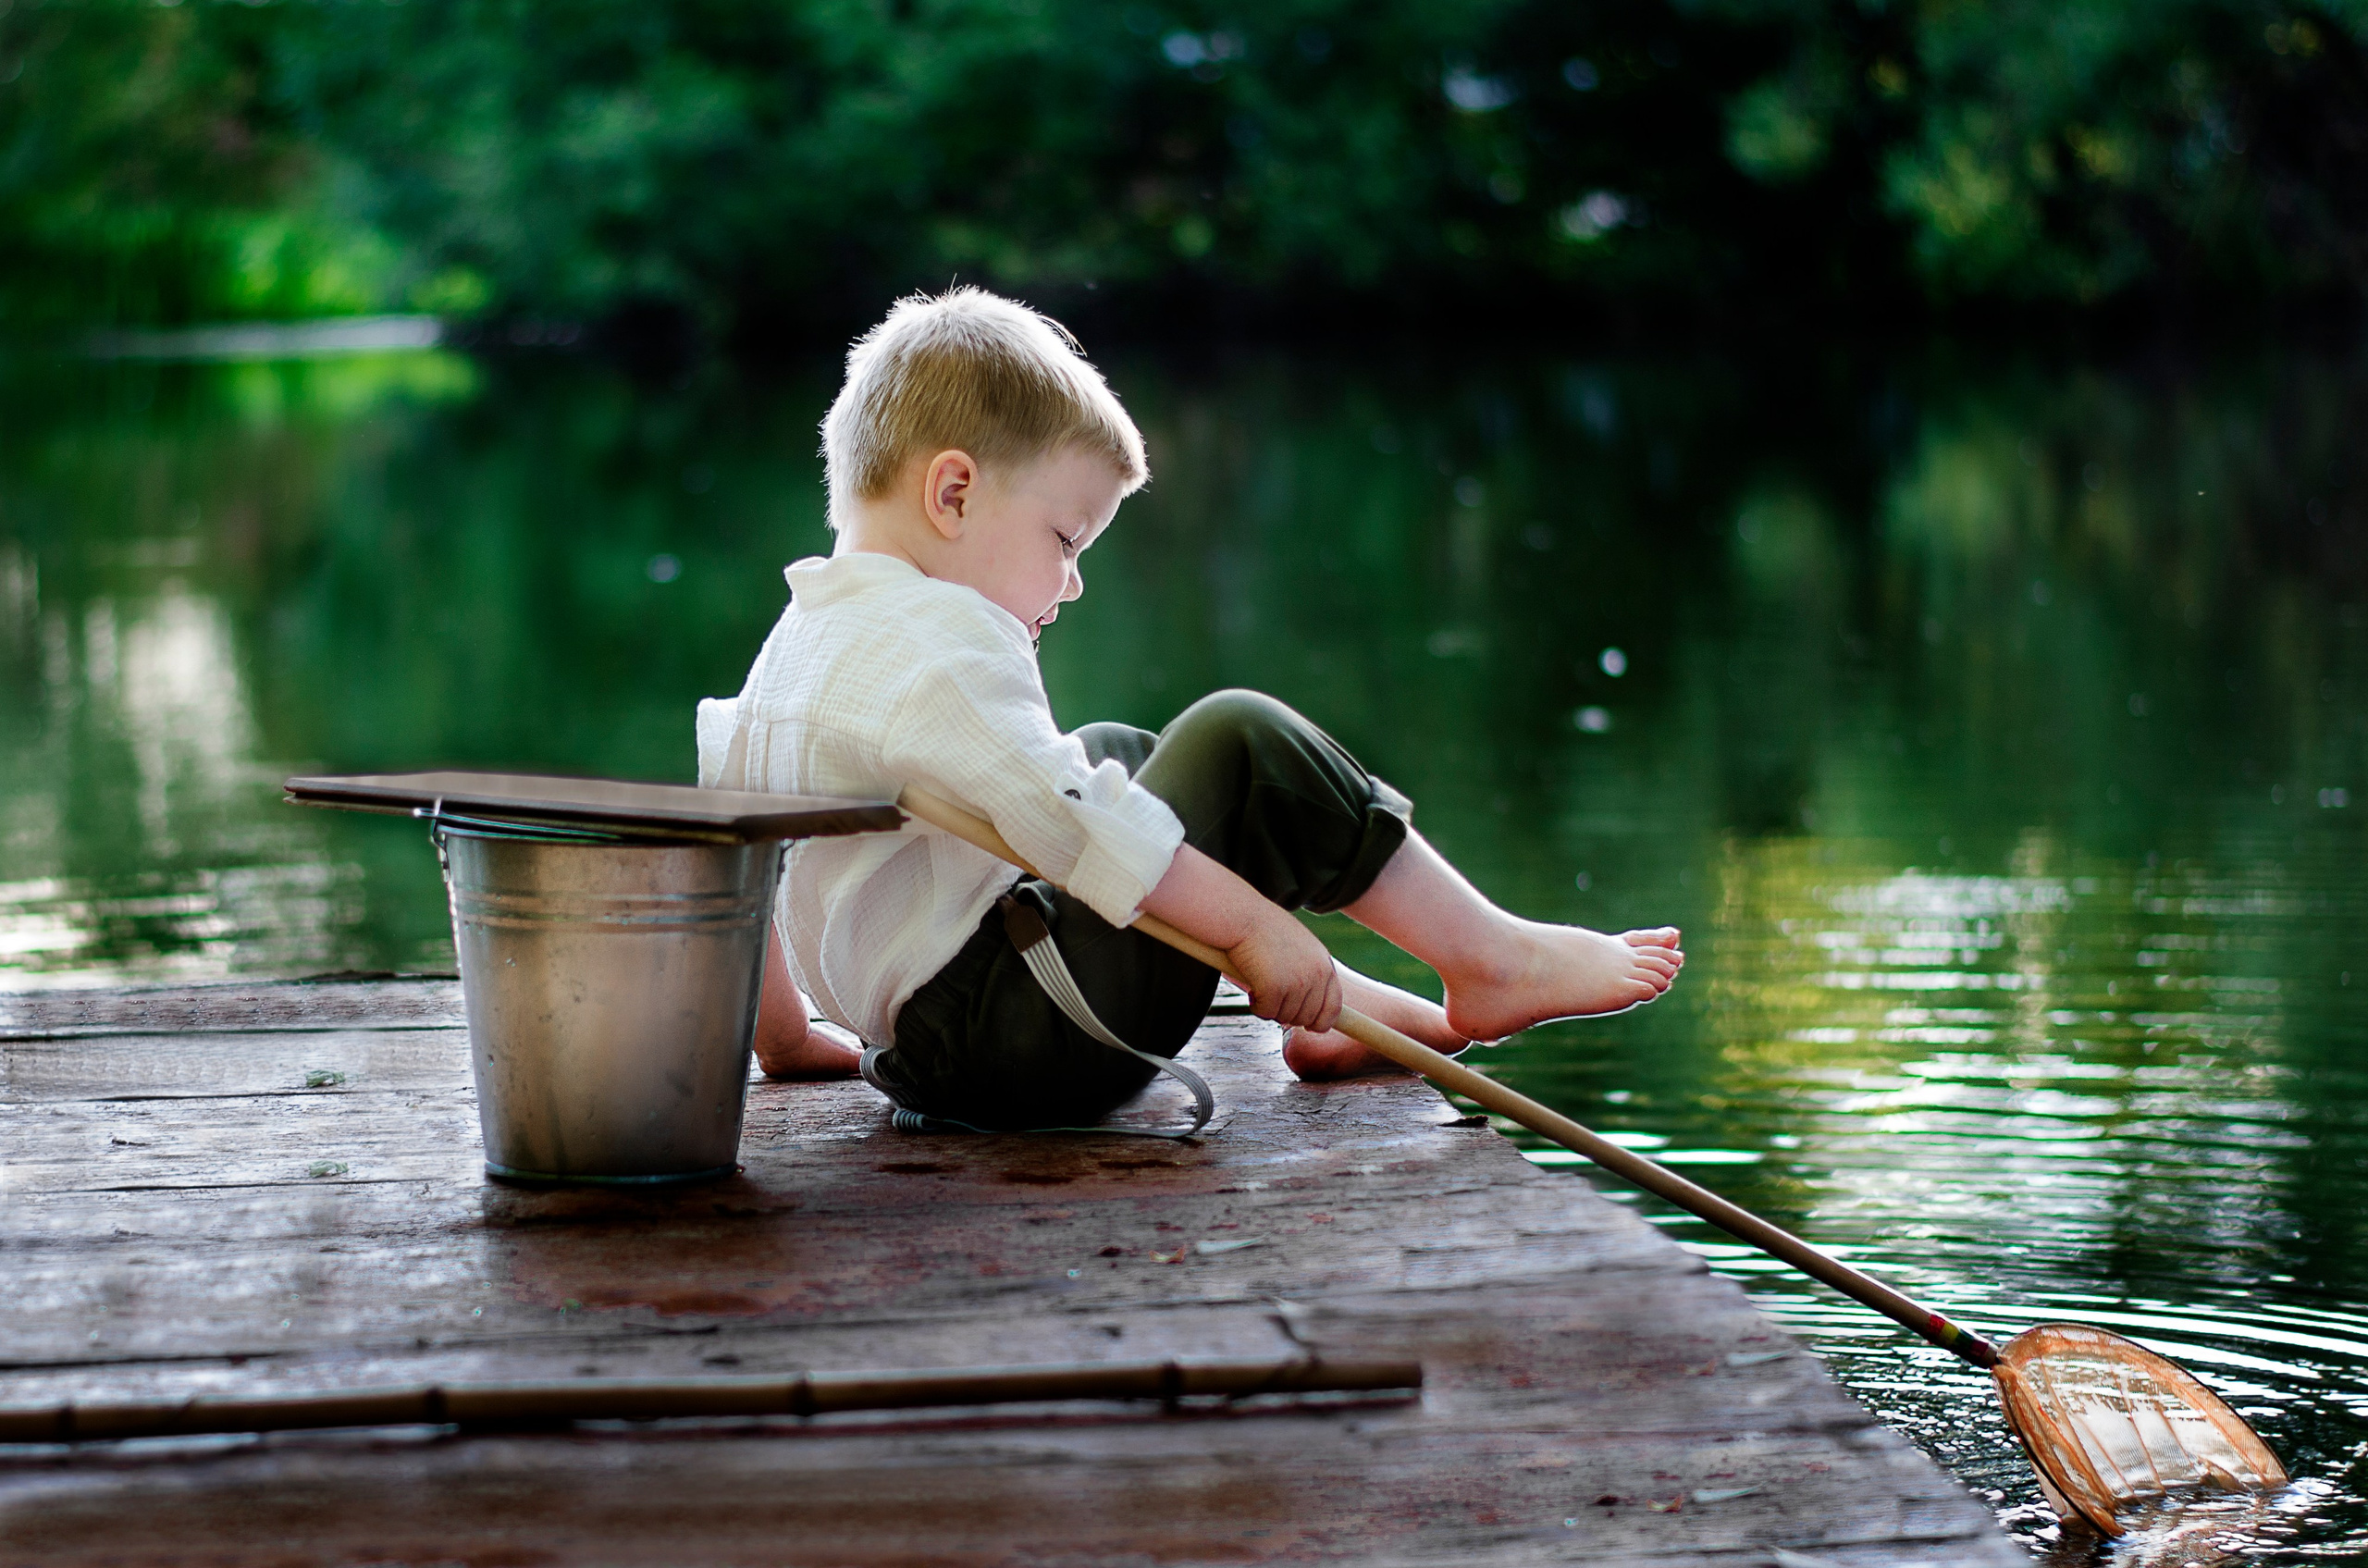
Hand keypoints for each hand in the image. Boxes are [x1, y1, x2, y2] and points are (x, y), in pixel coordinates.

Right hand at [1227, 905, 1342, 1032]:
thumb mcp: (1299, 946)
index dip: (1322, 1022)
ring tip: (1259, 986)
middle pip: (1308, 1017)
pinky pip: (1267, 1012)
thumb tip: (1307, 1003)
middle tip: (1272, 999)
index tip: (1311, 1026)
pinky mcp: (1275, 988)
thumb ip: (1307, 970)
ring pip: (1286, 1017)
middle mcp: (1316, 975)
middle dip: (1289, 1014)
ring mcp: (1297, 983)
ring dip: (1271, 1008)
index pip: (1334, 1006)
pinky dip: (1257, 1006)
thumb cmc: (1264, 929)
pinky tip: (1251, 988)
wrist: (1243, 917)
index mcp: (1324, 964)